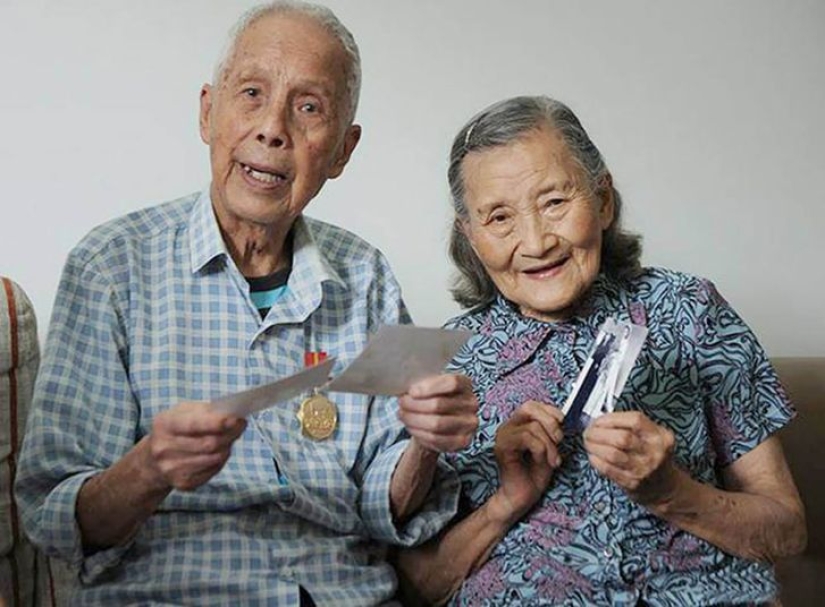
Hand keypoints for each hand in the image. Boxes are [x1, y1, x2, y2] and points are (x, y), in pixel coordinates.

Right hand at [147, 402, 246, 490]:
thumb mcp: (183, 412)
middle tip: (241, 424)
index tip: (237, 419)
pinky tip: (218, 451)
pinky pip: (213, 470)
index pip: (193, 425)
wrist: (151, 460)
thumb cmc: (175, 429)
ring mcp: (172, 469)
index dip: (217, 423)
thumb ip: (206, 411)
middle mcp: (164, 449)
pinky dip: (221, 460)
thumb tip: (233, 415)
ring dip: (227, 446)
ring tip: (228, 437)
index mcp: (164, 425)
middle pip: (209, 444)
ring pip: (214, 458)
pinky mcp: (183, 483)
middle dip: (230, 433)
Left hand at [397, 374, 478, 452]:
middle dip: (414, 405)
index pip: (452, 383)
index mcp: (465, 384)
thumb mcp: (429, 384)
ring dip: (414, 420)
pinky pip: (437, 439)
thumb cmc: (432, 398)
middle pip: (439, 405)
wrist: (437, 420)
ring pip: (436, 424)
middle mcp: (471, 403)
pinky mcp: (463, 441)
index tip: (411, 391)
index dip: (430, 387)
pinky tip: (412, 427)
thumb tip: (402, 382)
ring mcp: (469, 424)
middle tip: (402, 403)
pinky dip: (419, 434)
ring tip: (403, 415)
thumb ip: (422, 381)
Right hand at [488, 401, 562, 524]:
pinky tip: (543, 462)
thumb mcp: (548, 447)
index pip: (531, 405)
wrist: (522, 497)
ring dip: (549, 444)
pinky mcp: (503, 448)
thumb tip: (560, 417)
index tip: (562, 421)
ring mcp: (503, 437)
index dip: (549, 410)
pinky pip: (527, 439)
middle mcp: (507, 427)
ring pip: (533, 427)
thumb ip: (550, 431)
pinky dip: (541, 450)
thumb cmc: (534, 474)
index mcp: (517, 425)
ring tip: (553, 460)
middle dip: (550, 422)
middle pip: (529, 408)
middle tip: (559, 440)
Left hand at [583, 411, 677, 506]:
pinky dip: (596, 460)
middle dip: (599, 433)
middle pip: (623, 438)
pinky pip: (608, 469)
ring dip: (594, 446)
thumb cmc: (652, 458)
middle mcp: (655, 453)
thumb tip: (601, 419)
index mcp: (661, 436)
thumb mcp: (651, 437)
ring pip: (613, 454)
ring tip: (589, 443)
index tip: (598, 420)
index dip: (611, 418)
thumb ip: (630, 426)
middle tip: (589, 432)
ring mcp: (644, 469)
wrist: (665, 488)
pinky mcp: (632, 483)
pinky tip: (593, 456)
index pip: (635, 420)